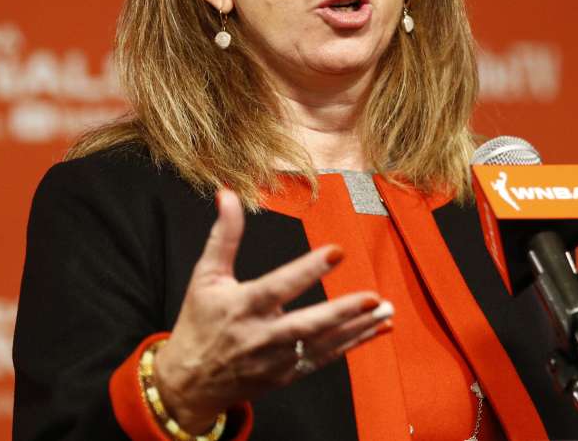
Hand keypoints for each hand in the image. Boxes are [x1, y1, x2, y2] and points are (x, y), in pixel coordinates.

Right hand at [153, 189, 392, 431]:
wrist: (190, 383)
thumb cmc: (199, 322)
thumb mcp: (205, 276)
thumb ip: (223, 236)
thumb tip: (226, 194)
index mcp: (242, 306)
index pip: (278, 286)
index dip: (307, 270)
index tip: (337, 252)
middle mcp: (262, 335)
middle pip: (307, 324)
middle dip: (342, 311)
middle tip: (375, 298)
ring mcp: (277, 359)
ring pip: (323, 343)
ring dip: (358, 327)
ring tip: (387, 311)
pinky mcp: (288, 375)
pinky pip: (325, 358)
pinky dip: (353, 344)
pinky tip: (377, 329)